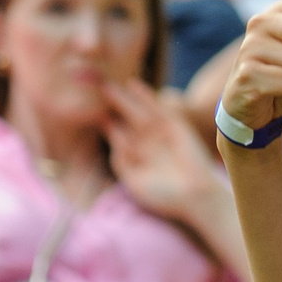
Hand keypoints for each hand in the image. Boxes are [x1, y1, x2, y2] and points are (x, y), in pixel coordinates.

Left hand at [104, 77, 220, 221]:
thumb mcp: (134, 182)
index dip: (104, 124)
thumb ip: (121, 162)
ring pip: (138, 112)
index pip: (117, 136)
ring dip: (124, 98)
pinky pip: (157, 108)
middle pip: (126, 120)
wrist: (195, 196)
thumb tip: (113, 138)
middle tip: (94, 92)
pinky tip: (132, 85)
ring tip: (108, 86)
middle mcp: (147, 143)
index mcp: (137, 157)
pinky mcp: (175, 126)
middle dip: (111, 107)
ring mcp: (160, 134)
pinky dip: (146, 96)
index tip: (86, 112)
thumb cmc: (164, 196)